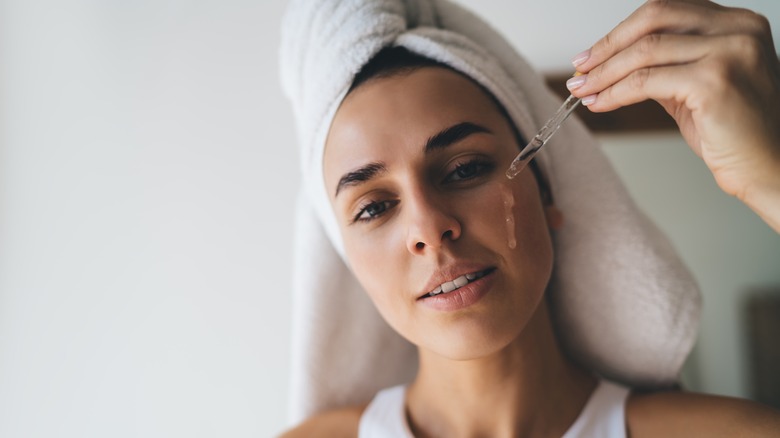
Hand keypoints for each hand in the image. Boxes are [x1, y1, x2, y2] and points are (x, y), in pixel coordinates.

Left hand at [567, 0, 779, 231]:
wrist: (766, 168)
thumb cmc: (732, 132)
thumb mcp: (695, 85)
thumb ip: (664, 65)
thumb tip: (609, 63)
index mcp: (737, 23)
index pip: (665, 11)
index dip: (621, 32)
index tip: (592, 54)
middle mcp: (738, 29)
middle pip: (653, 19)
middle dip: (608, 46)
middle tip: (580, 70)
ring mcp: (729, 52)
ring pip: (645, 51)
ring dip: (604, 74)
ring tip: (582, 90)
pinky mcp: (714, 81)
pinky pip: (646, 81)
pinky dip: (615, 93)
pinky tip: (600, 103)